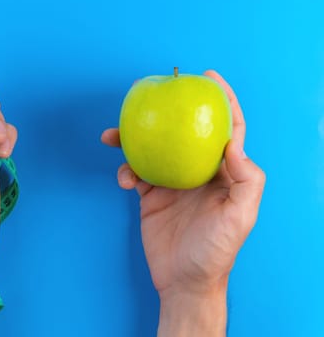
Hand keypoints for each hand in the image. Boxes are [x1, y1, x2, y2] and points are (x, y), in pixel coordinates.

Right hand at [102, 70, 264, 335]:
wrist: (184, 281)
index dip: (223, 101)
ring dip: (133, 139)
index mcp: (224, 173)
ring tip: (113, 135)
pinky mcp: (151, 196)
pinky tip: (123, 179)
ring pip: (153, 149)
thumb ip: (246, 179)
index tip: (209, 78)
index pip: (228, 129)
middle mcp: (198, 172)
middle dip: (168, 112)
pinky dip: (126, 170)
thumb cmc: (216, 252)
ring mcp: (173, 183)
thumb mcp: (240, 218)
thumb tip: (231, 142)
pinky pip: (136, 173)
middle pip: (183, 133)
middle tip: (152, 94)